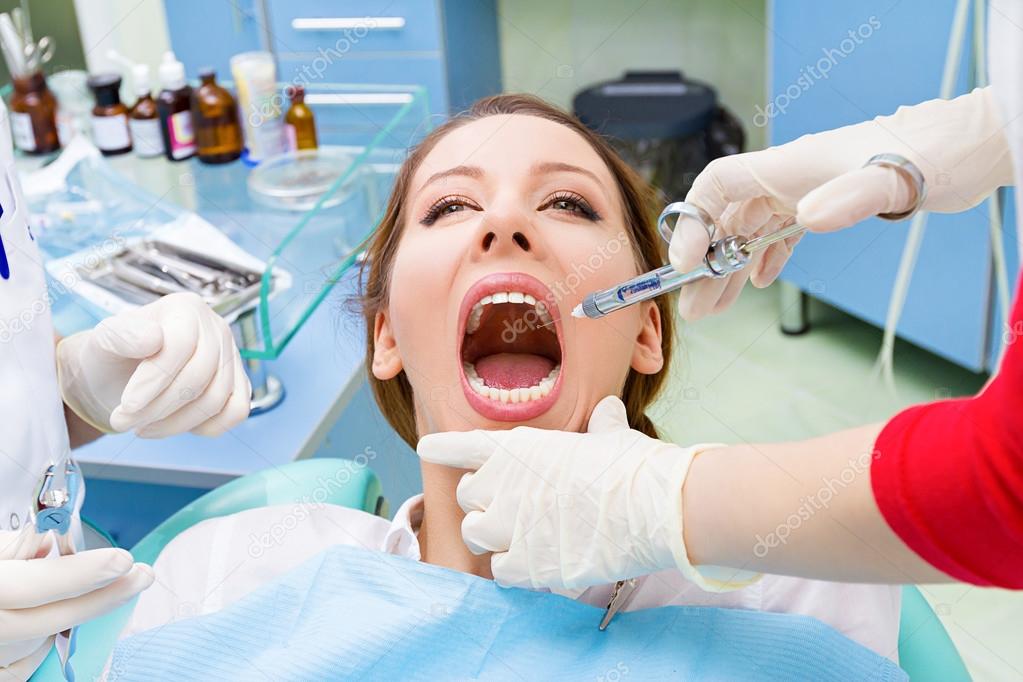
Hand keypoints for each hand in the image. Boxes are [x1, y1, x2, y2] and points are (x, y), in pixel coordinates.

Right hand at [0, 529, 152, 677]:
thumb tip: (55, 549)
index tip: (123, 560)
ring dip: (69, 618)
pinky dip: (41, 644)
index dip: (79, 573)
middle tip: (141, 576)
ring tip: (91, 591)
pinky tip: (54, 622)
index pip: (32, 585)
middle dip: (100, 598)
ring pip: (38, 644)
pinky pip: (23, 665)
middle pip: (46, 621)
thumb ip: (18, 548)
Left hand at [57, 292, 250, 437]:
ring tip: (141, 426)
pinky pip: (236, 411)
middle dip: (158, 407)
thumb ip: (122, 336)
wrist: (120, 376)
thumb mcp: (103, 341)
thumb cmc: (114, 356)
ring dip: (175, 423)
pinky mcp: (239, 384)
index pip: (181, 345)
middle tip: (123, 421)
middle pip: (199, 375)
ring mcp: (231, 357)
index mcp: (185, 308)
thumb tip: (153, 339)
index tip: (127, 404)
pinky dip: (205, 427)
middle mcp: (216, 328)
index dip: (155, 379)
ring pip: (216, 399)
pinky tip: (174, 424)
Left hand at [417, 396, 757, 590]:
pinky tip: (538, 562)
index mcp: (518, 447)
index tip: (426, 447)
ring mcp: (510, 526)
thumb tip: (608, 412)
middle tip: (512, 507)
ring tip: (520, 537)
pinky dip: (514, 568)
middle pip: (467, 495)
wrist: (653, 507)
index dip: (442, 447)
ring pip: (474, 534)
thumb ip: (599, 426)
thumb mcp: (611, 435)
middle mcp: (502, 484)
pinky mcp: (525, 565)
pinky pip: (499, 570)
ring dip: (492, 536)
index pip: (463, 446)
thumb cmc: (633, 466)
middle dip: (484, 501)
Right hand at [670, 86, 1012, 319]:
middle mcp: (786, 178)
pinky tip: (759, 282)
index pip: (717, 186)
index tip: (686, 263)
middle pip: (726, 219)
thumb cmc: (929, 154)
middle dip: (704, 264)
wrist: (963, 149)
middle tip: (691, 306)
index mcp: (787, 165)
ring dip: (727, 270)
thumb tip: (806, 219)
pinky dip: (763, 259)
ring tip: (711, 309)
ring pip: (748, 232)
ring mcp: (803, 192)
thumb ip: (849, 197)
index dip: (693, 222)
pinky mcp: (822, 205)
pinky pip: (777, 234)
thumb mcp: (891, 176)